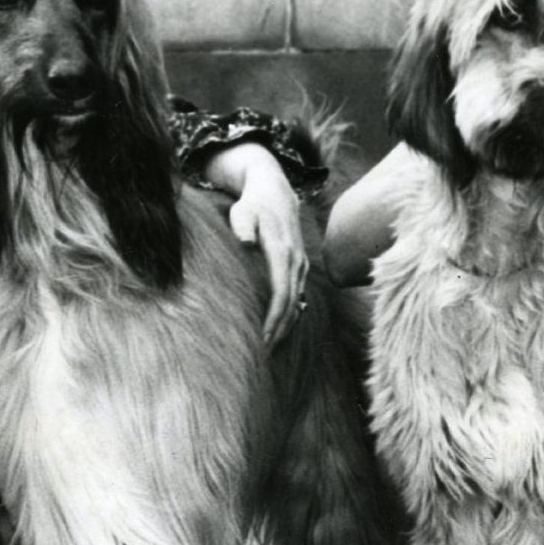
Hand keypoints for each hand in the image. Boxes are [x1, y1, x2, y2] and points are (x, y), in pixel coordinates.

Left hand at [225, 151, 309, 346]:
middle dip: (279, 330)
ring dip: (286, 326)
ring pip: (297, 302)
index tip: (263, 338)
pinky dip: (291, 315)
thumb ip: (243, 226)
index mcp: (283, 251)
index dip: (274, 318)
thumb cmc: (252, 204)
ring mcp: (301, 265)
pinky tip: (280, 331)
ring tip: (270, 348)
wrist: (275, 191)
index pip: (281, 292)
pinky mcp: (300, 267)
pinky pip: (298, 296)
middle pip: (291, 303)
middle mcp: (296, 261)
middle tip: (264, 353)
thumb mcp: (243, 211)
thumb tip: (246, 242)